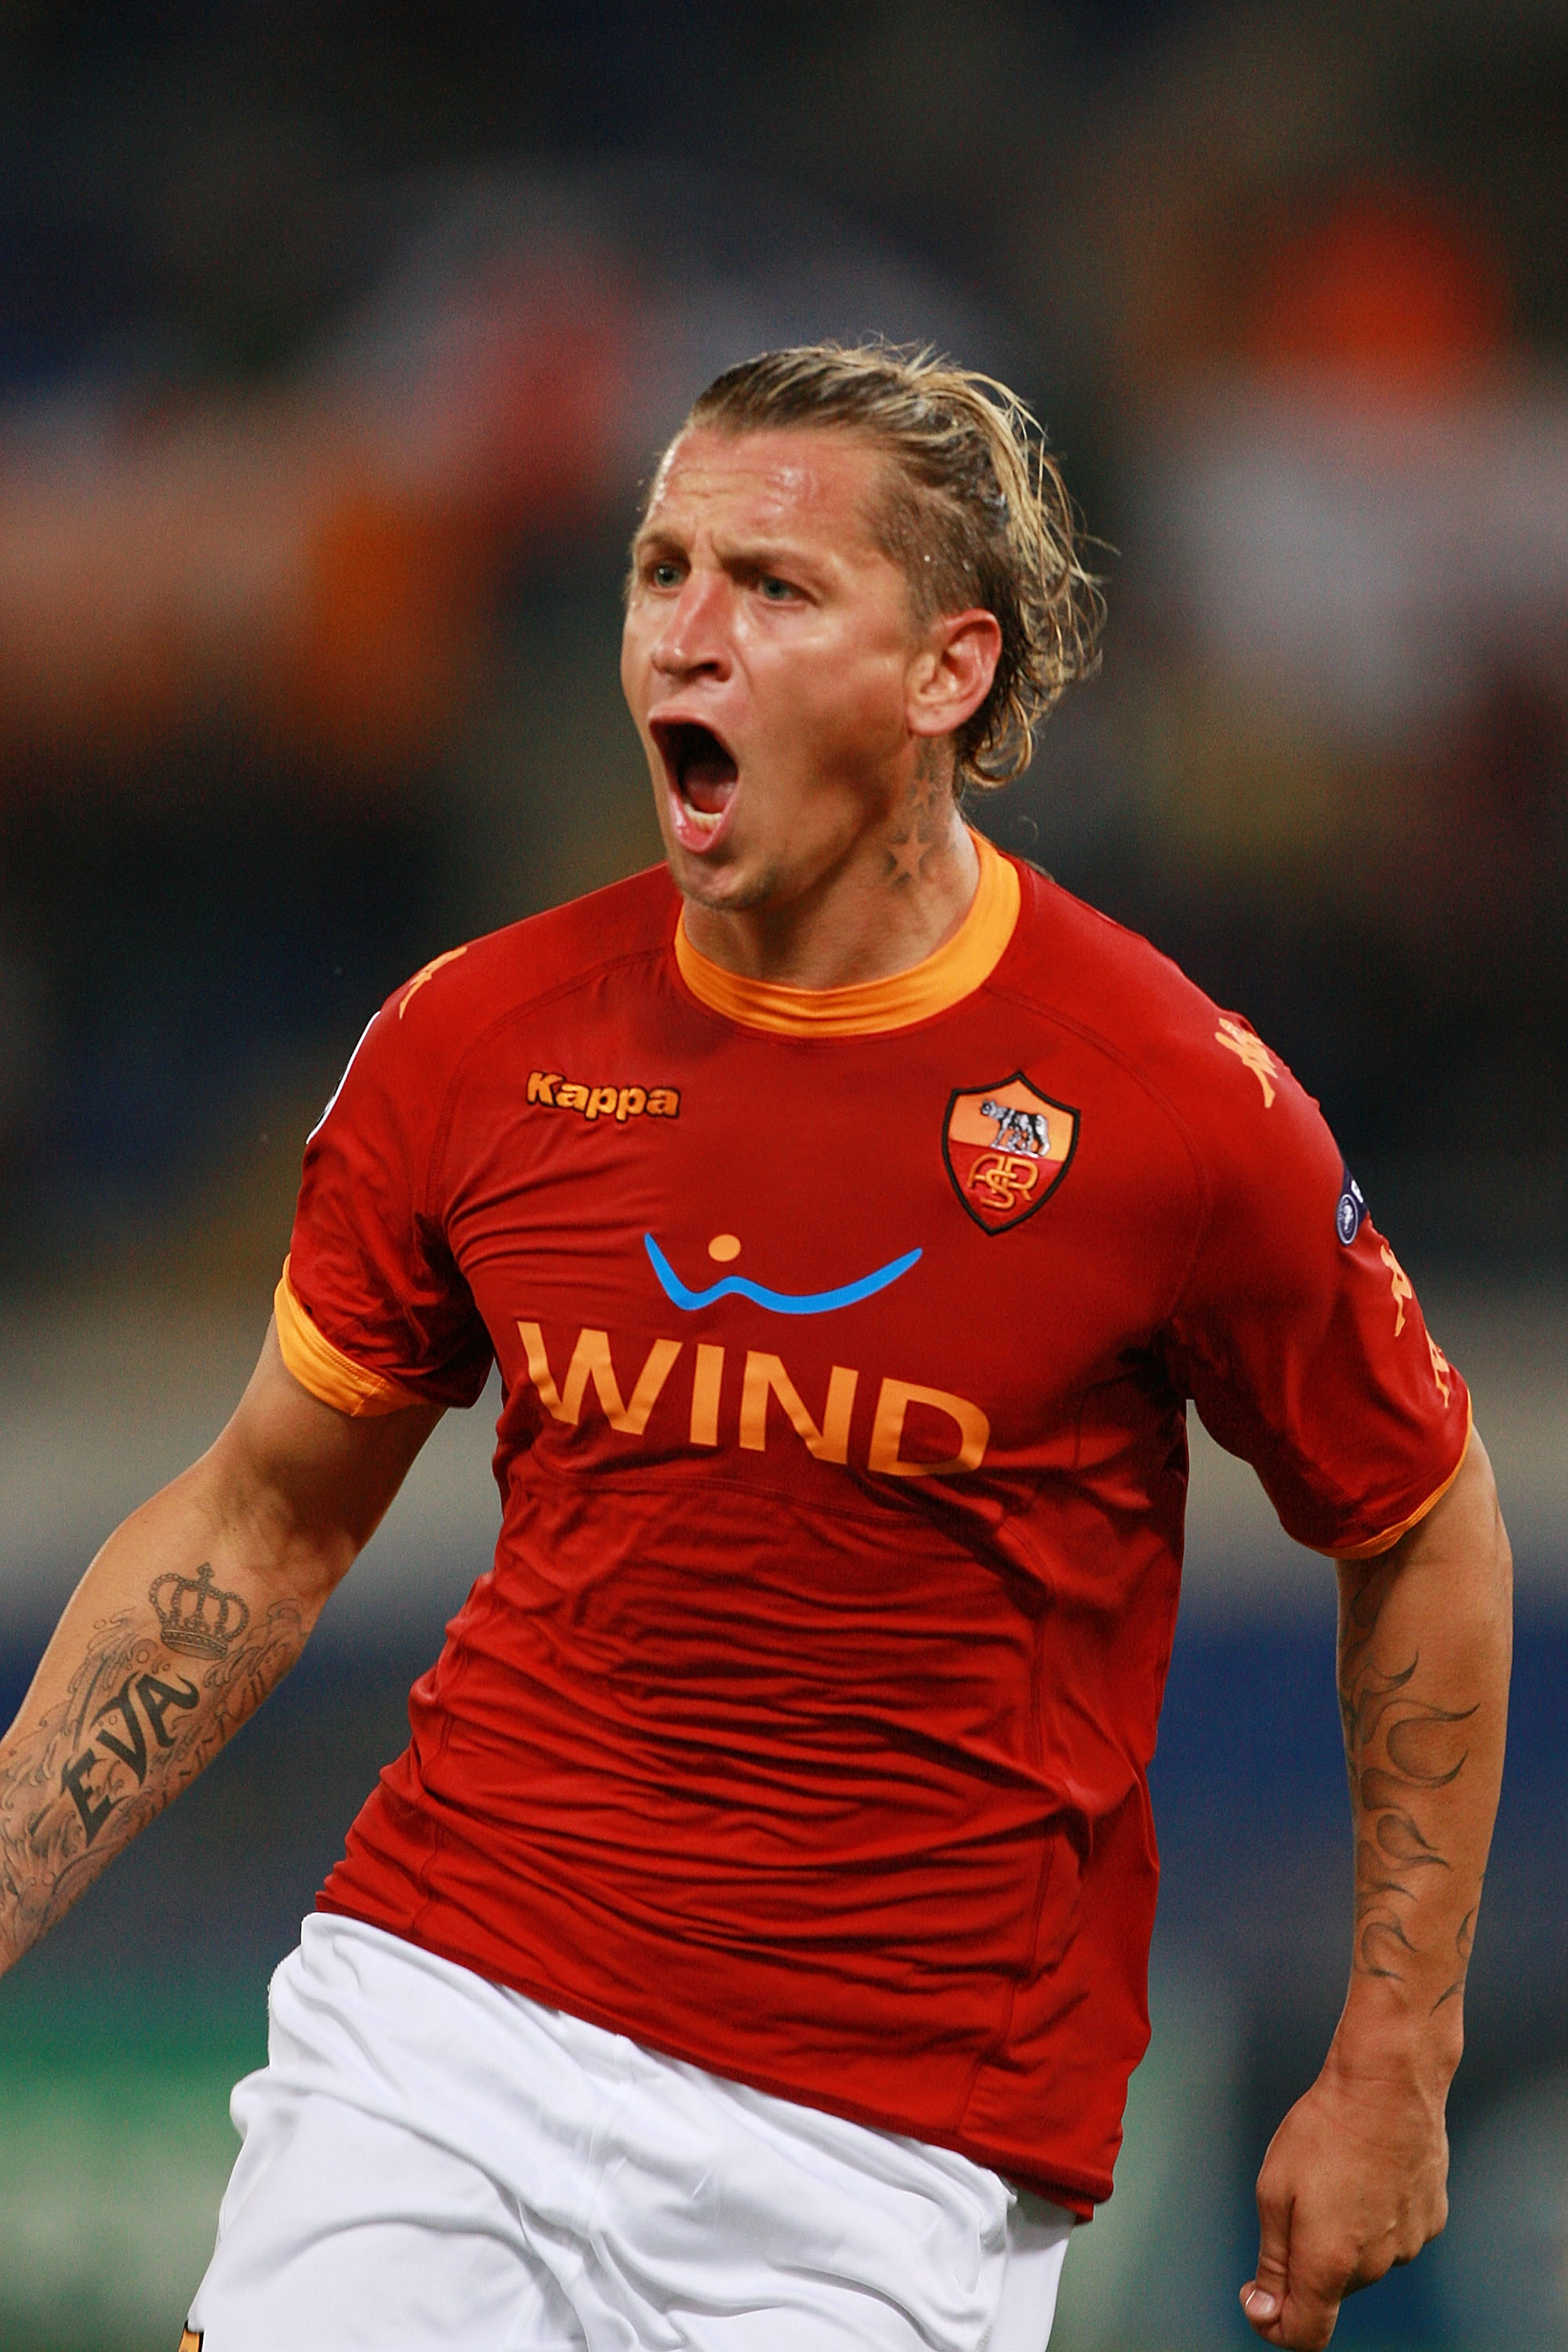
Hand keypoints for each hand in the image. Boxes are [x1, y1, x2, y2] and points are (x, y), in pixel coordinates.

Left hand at [1238, 2047, 1449, 2348]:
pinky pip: (1394, 2233)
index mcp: (1330, 2262)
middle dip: (1307, 2258)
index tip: (1258, 2295)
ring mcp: (1409, 2244)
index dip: (1274, 2325)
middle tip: (1296, 2198)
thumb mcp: (1274, 2190)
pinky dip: (1376, 2215)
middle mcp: (1375, 2265)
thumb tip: (1266, 2310)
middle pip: (1331, 2288)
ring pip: (1364, 2259)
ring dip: (1344, 2232)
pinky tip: (1367, 2172)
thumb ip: (1273, 2260)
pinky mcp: (1432, 2220)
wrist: (1388, 2084)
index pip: (1305, 2334)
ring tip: (1337, 2173)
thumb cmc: (1326, 2127)